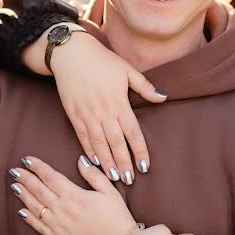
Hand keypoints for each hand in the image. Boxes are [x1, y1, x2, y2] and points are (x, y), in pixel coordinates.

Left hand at [12, 155, 137, 234]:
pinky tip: (21, 211)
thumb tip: (80, 160)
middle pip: (39, 190)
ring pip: (35, 207)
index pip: (51, 177)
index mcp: (75, 195)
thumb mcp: (110, 192)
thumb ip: (93, 175)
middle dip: (25, 178)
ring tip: (14, 186)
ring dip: (23, 195)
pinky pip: (38, 227)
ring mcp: (58, 226)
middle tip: (14, 170)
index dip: (37, 167)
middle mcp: (63, 210)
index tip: (26, 159)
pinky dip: (28, 218)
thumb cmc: (117, 218)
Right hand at [50, 32, 166, 183]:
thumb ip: (145, 87)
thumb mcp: (127, 70)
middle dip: (123, 163)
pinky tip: (94, 162)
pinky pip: (82, 137)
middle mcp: (103, 112)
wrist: (71, 54)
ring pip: (99, 144)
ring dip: (107, 162)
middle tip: (129, 180)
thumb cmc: (102, 60)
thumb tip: (164, 97)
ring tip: (113, 178)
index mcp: (119, 102)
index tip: (145, 167)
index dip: (139, 151)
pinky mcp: (73, 115)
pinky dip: (89, 150)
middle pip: (116, 143)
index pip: (132, 132)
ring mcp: (87, 115)